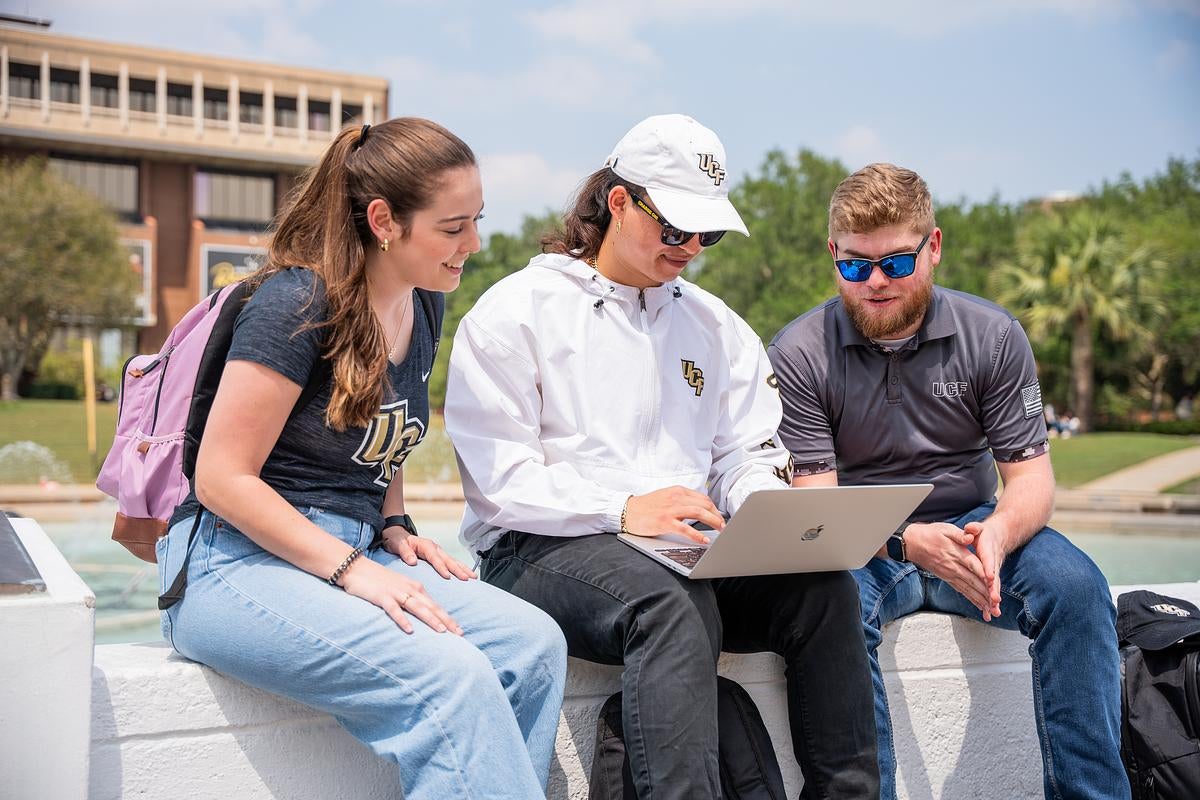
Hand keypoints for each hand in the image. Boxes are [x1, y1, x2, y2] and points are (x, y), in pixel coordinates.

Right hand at [339, 557, 462, 635]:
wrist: (356, 567)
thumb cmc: (378, 580)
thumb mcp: (399, 588)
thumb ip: (411, 600)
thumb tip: (423, 615)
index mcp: (415, 588)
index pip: (435, 605)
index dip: (448, 618)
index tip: (459, 630)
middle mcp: (409, 589)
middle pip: (431, 607)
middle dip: (446, 620)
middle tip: (459, 633)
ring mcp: (396, 592)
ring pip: (417, 607)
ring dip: (430, 619)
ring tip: (442, 631)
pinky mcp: (382, 596)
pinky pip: (394, 610)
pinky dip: (402, 619)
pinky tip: (409, 630)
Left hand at [382, 529, 476, 580]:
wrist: (397, 535)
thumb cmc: (397, 541)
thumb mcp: (397, 544)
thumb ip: (405, 552)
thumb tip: (412, 560)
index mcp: (425, 545)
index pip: (435, 557)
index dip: (441, 566)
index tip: (447, 575)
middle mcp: (434, 548)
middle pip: (448, 559)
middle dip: (458, 569)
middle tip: (467, 578)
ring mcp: (438, 552)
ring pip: (453, 560)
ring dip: (463, 568)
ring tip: (473, 577)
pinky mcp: (439, 556)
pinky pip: (452, 562)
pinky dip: (461, 568)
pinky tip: (468, 574)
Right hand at [623, 486, 724, 543]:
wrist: (627, 511)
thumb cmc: (647, 507)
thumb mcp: (666, 498)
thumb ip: (682, 501)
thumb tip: (699, 510)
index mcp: (678, 491)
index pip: (703, 498)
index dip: (715, 509)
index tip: (719, 518)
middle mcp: (676, 497)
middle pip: (705, 504)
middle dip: (717, 516)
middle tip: (724, 526)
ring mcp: (671, 509)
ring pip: (699, 513)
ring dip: (713, 522)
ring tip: (721, 530)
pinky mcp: (665, 521)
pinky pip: (686, 528)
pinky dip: (698, 535)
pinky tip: (704, 540)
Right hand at [903, 522, 996, 620]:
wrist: (912, 543)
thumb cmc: (930, 534)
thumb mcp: (945, 529)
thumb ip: (960, 534)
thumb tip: (970, 537)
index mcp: (955, 553)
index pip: (973, 565)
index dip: (984, 574)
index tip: (994, 584)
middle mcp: (953, 567)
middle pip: (973, 581)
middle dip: (986, 593)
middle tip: (997, 605)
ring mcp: (949, 574)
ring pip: (968, 589)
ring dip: (980, 600)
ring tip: (991, 611)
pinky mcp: (947, 578)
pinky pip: (961, 590)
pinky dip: (971, 599)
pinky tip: (979, 606)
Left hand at [964, 518, 1008, 619]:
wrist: (999, 537)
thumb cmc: (983, 533)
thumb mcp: (978, 528)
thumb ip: (974, 528)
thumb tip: (971, 529)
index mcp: (988, 551)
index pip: (988, 560)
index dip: (989, 568)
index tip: (990, 577)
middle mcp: (993, 564)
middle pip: (994, 578)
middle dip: (994, 590)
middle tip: (995, 601)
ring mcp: (993, 572)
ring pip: (994, 588)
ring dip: (993, 601)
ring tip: (993, 613)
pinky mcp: (991, 579)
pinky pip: (991, 591)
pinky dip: (990, 603)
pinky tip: (989, 614)